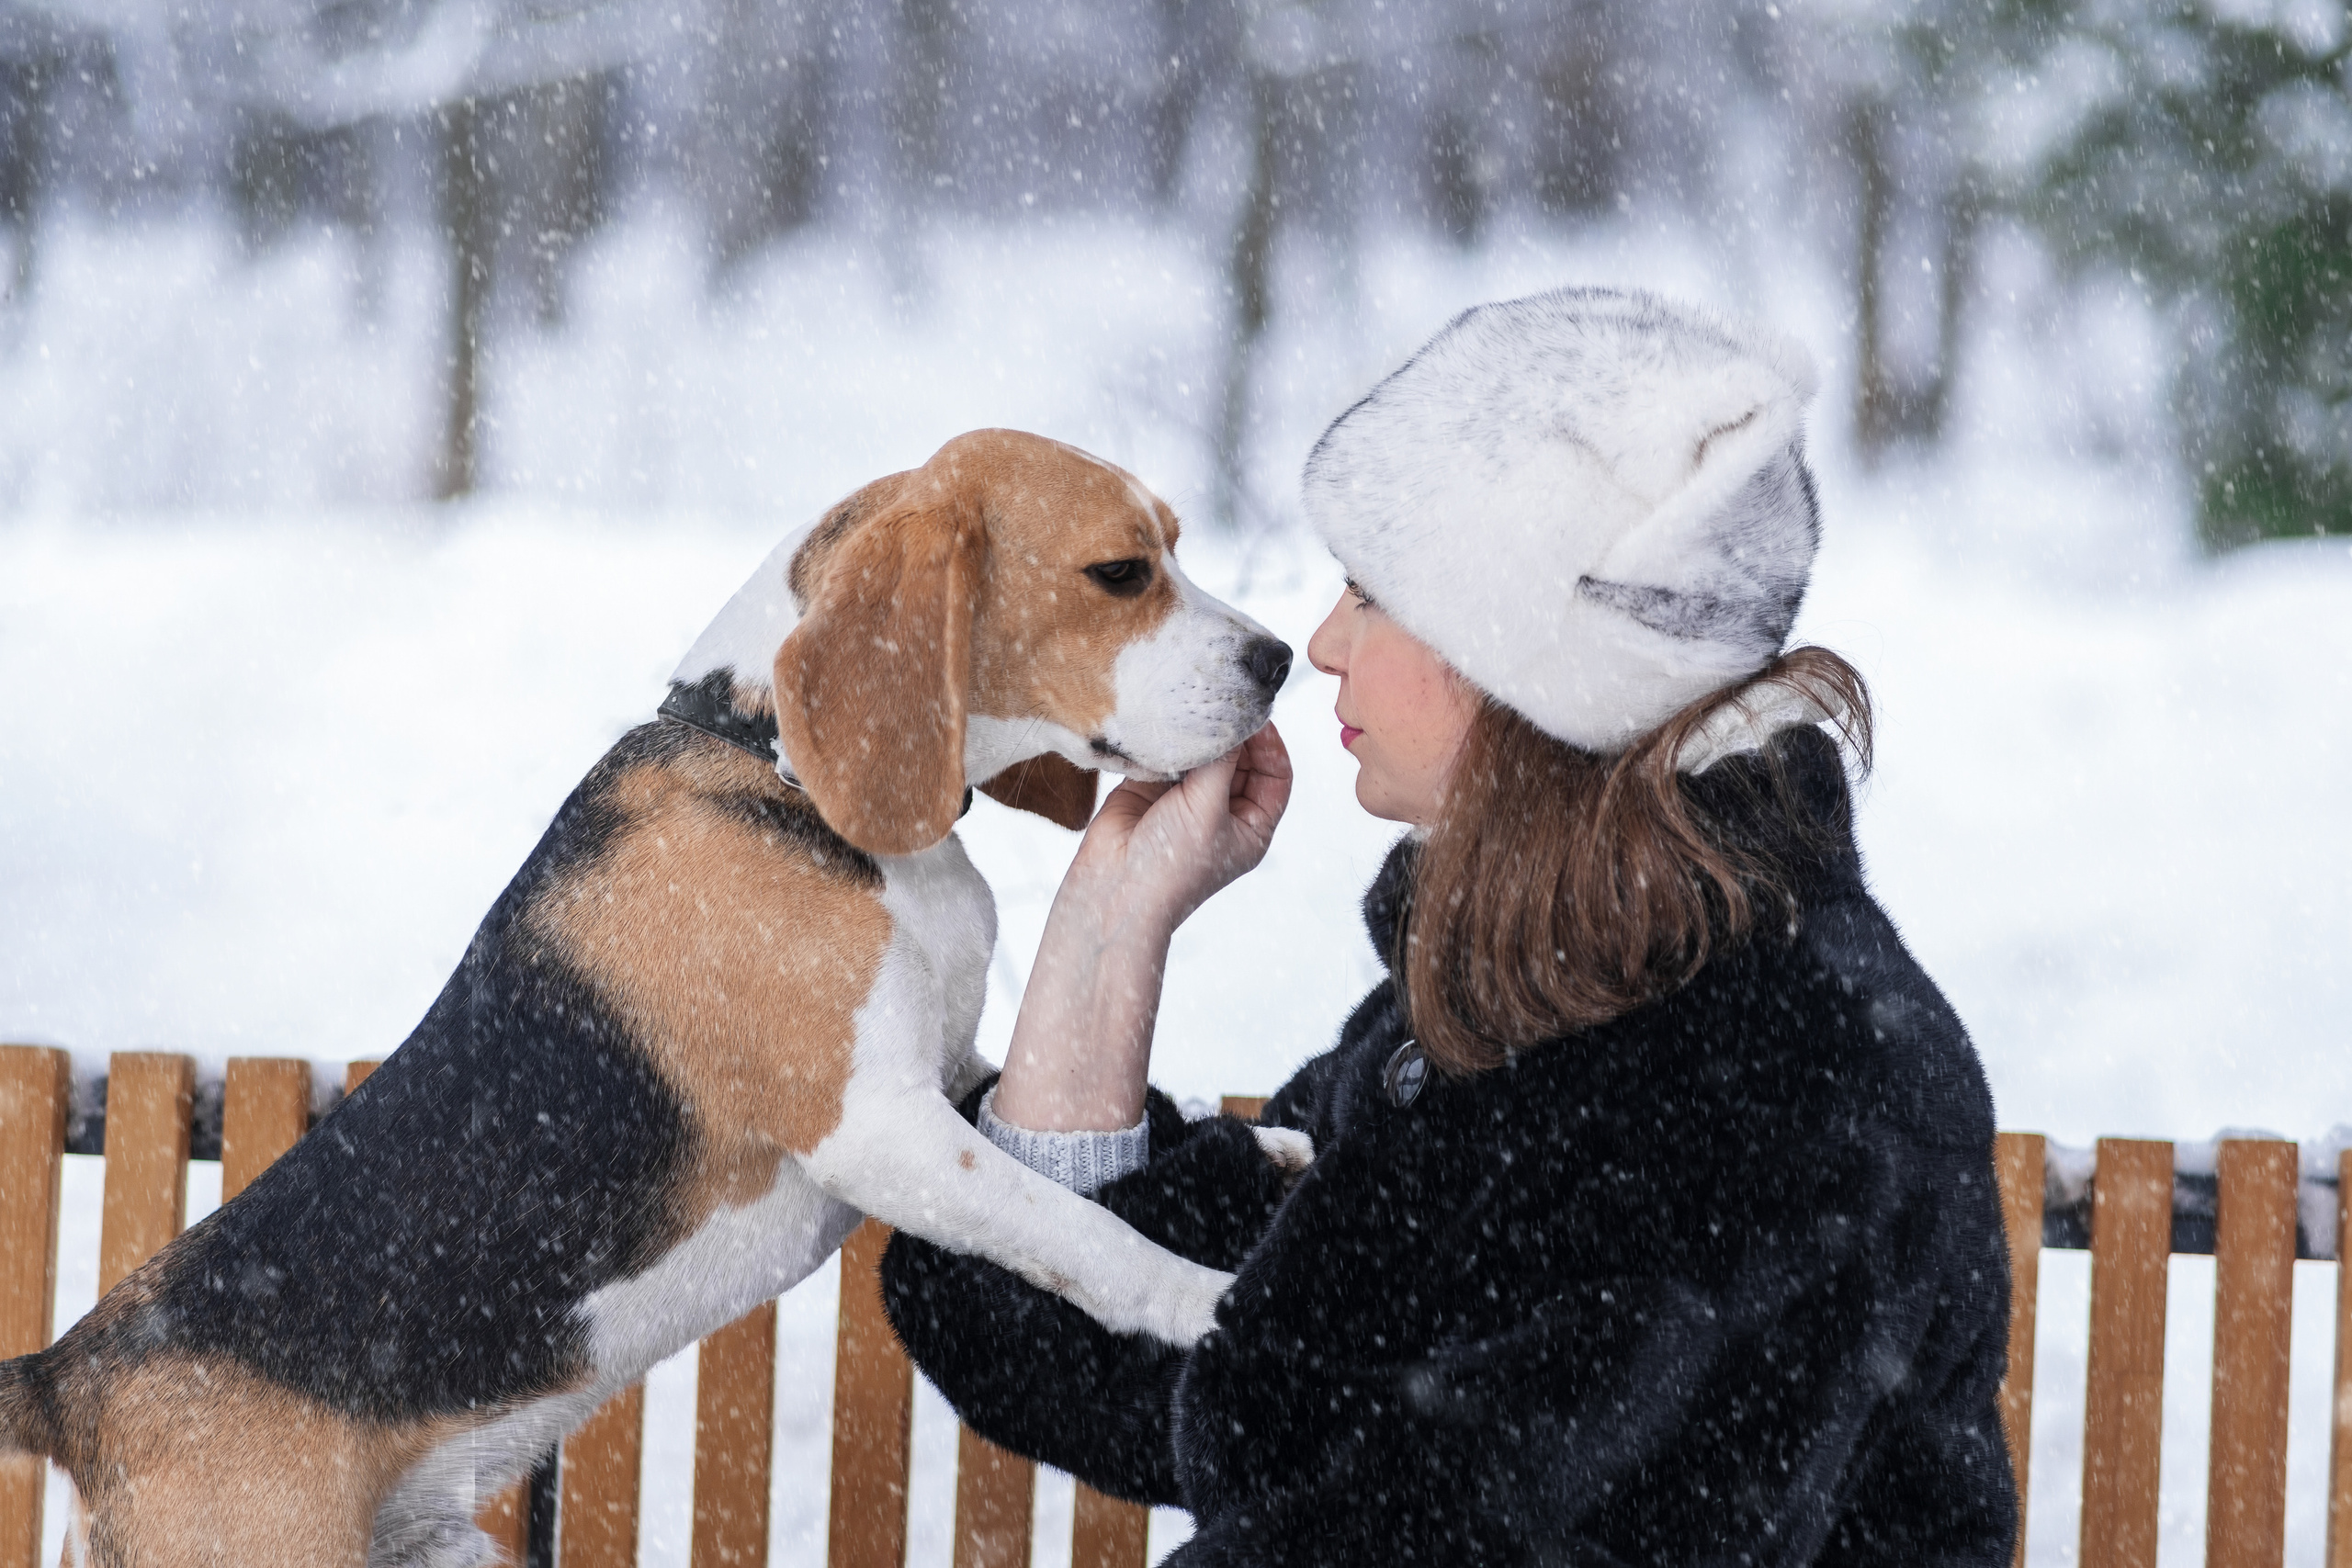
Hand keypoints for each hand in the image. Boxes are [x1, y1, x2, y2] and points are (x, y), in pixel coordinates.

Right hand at [990, 724, 1290, 1132]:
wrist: (1111, 891)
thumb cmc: (1170, 866)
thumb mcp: (1209, 808)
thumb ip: (1224, 758)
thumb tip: (1236, 714)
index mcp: (1252, 825)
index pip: (1276, 773)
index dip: (1271, 742)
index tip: (1255, 715)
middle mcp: (1223, 810)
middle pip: (1242, 758)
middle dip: (1234, 732)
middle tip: (1222, 703)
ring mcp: (1187, 798)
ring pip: (1205, 752)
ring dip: (1200, 732)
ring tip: (1193, 709)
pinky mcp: (1152, 787)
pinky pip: (1169, 752)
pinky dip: (1169, 735)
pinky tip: (1166, 721)